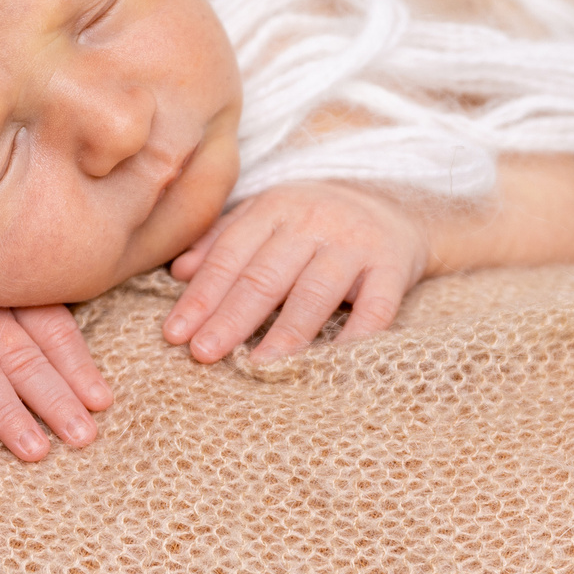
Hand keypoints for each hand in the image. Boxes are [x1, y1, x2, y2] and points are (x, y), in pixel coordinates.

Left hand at [163, 182, 427, 363]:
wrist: (398, 208)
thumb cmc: (316, 222)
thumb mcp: (268, 215)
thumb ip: (223, 239)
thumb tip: (178, 273)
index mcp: (276, 207)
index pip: (231, 255)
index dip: (202, 296)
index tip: (175, 333)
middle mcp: (315, 220)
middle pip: (266, 275)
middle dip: (231, 317)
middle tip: (202, 354)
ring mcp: (356, 244)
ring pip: (315, 292)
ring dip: (285, 332)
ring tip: (257, 365)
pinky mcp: (393, 267)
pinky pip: (376, 307)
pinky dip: (356, 337)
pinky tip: (331, 364)